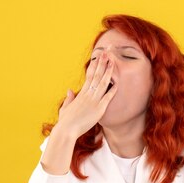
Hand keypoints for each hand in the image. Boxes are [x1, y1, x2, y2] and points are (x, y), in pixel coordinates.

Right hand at [40, 52, 117, 174]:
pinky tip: (118, 82)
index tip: (99, 56)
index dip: (95, 65)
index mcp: (81, 93)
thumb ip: (69, 98)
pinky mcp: (99, 109)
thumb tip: (70, 90)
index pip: (89, 75)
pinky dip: (113, 90)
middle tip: (107, 51)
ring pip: (103, 83)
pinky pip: (108, 98)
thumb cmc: (65, 121)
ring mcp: (94, 101)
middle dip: (102, 62)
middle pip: (96, 75)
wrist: (66, 130)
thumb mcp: (66, 108)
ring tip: (113, 61)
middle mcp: (88, 95)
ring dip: (108, 71)